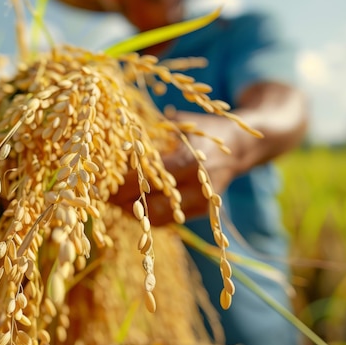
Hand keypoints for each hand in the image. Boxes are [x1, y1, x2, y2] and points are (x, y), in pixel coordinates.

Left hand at [109, 112, 237, 225]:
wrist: (242, 147)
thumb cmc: (204, 130)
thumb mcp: (181, 124)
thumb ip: (154, 132)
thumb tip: (116, 136)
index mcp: (191, 161)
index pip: (151, 179)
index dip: (125, 183)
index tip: (103, 182)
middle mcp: (198, 186)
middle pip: (154, 205)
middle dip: (126, 203)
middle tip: (103, 197)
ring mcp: (201, 202)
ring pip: (160, 218)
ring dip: (136, 214)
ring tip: (115, 202)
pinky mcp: (202, 211)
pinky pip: (170, 220)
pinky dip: (150, 216)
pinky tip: (134, 206)